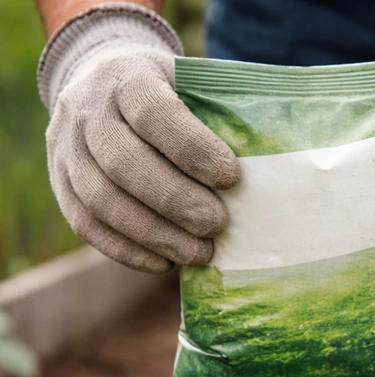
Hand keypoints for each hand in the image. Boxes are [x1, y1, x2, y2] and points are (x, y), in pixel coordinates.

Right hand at [40, 3, 239, 273]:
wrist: (102, 79)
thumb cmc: (172, 93)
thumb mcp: (194, 86)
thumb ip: (225, 117)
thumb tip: (276, 168)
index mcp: (127, 78)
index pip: (153, 113)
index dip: (192, 148)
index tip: (232, 177)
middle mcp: (87, 111)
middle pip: (123, 162)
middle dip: (176, 201)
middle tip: (218, 225)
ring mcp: (66, 148)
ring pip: (101, 200)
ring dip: (155, 234)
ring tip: (201, 253)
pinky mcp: (60, 183)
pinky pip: (86, 224)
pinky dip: (127, 250)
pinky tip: (165, 263)